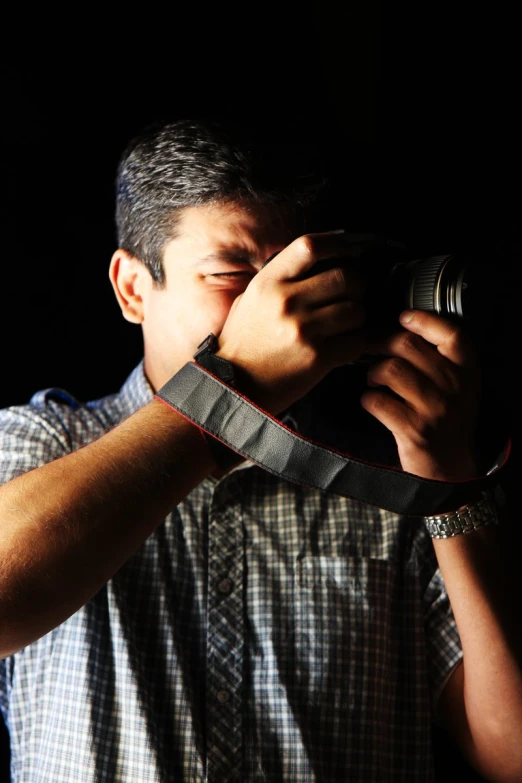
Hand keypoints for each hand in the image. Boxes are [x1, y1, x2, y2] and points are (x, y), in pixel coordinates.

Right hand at [216, 232, 367, 413]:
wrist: (233, 387)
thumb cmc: (243, 343)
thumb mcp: (249, 300)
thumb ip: (278, 280)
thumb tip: (315, 261)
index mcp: (268, 283)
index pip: (310, 246)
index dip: (336, 245)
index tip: (347, 252)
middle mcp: (286, 302)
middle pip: (345, 277)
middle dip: (357, 285)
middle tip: (354, 294)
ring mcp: (303, 330)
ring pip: (356, 310)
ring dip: (358, 317)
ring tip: (346, 324)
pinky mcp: (317, 358)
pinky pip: (356, 341)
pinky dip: (356, 343)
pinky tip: (343, 346)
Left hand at [360, 310, 480, 480]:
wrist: (450, 471)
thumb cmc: (447, 424)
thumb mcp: (457, 388)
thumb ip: (439, 360)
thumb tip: (400, 329)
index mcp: (467, 373)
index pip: (451, 334)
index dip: (424, 320)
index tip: (403, 318)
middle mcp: (455, 388)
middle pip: (408, 345)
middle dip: (380, 342)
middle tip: (368, 348)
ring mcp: (435, 409)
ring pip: (391, 369)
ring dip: (372, 371)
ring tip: (373, 380)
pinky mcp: (414, 430)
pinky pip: (378, 401)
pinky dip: (368, 399)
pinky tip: (372, 402)